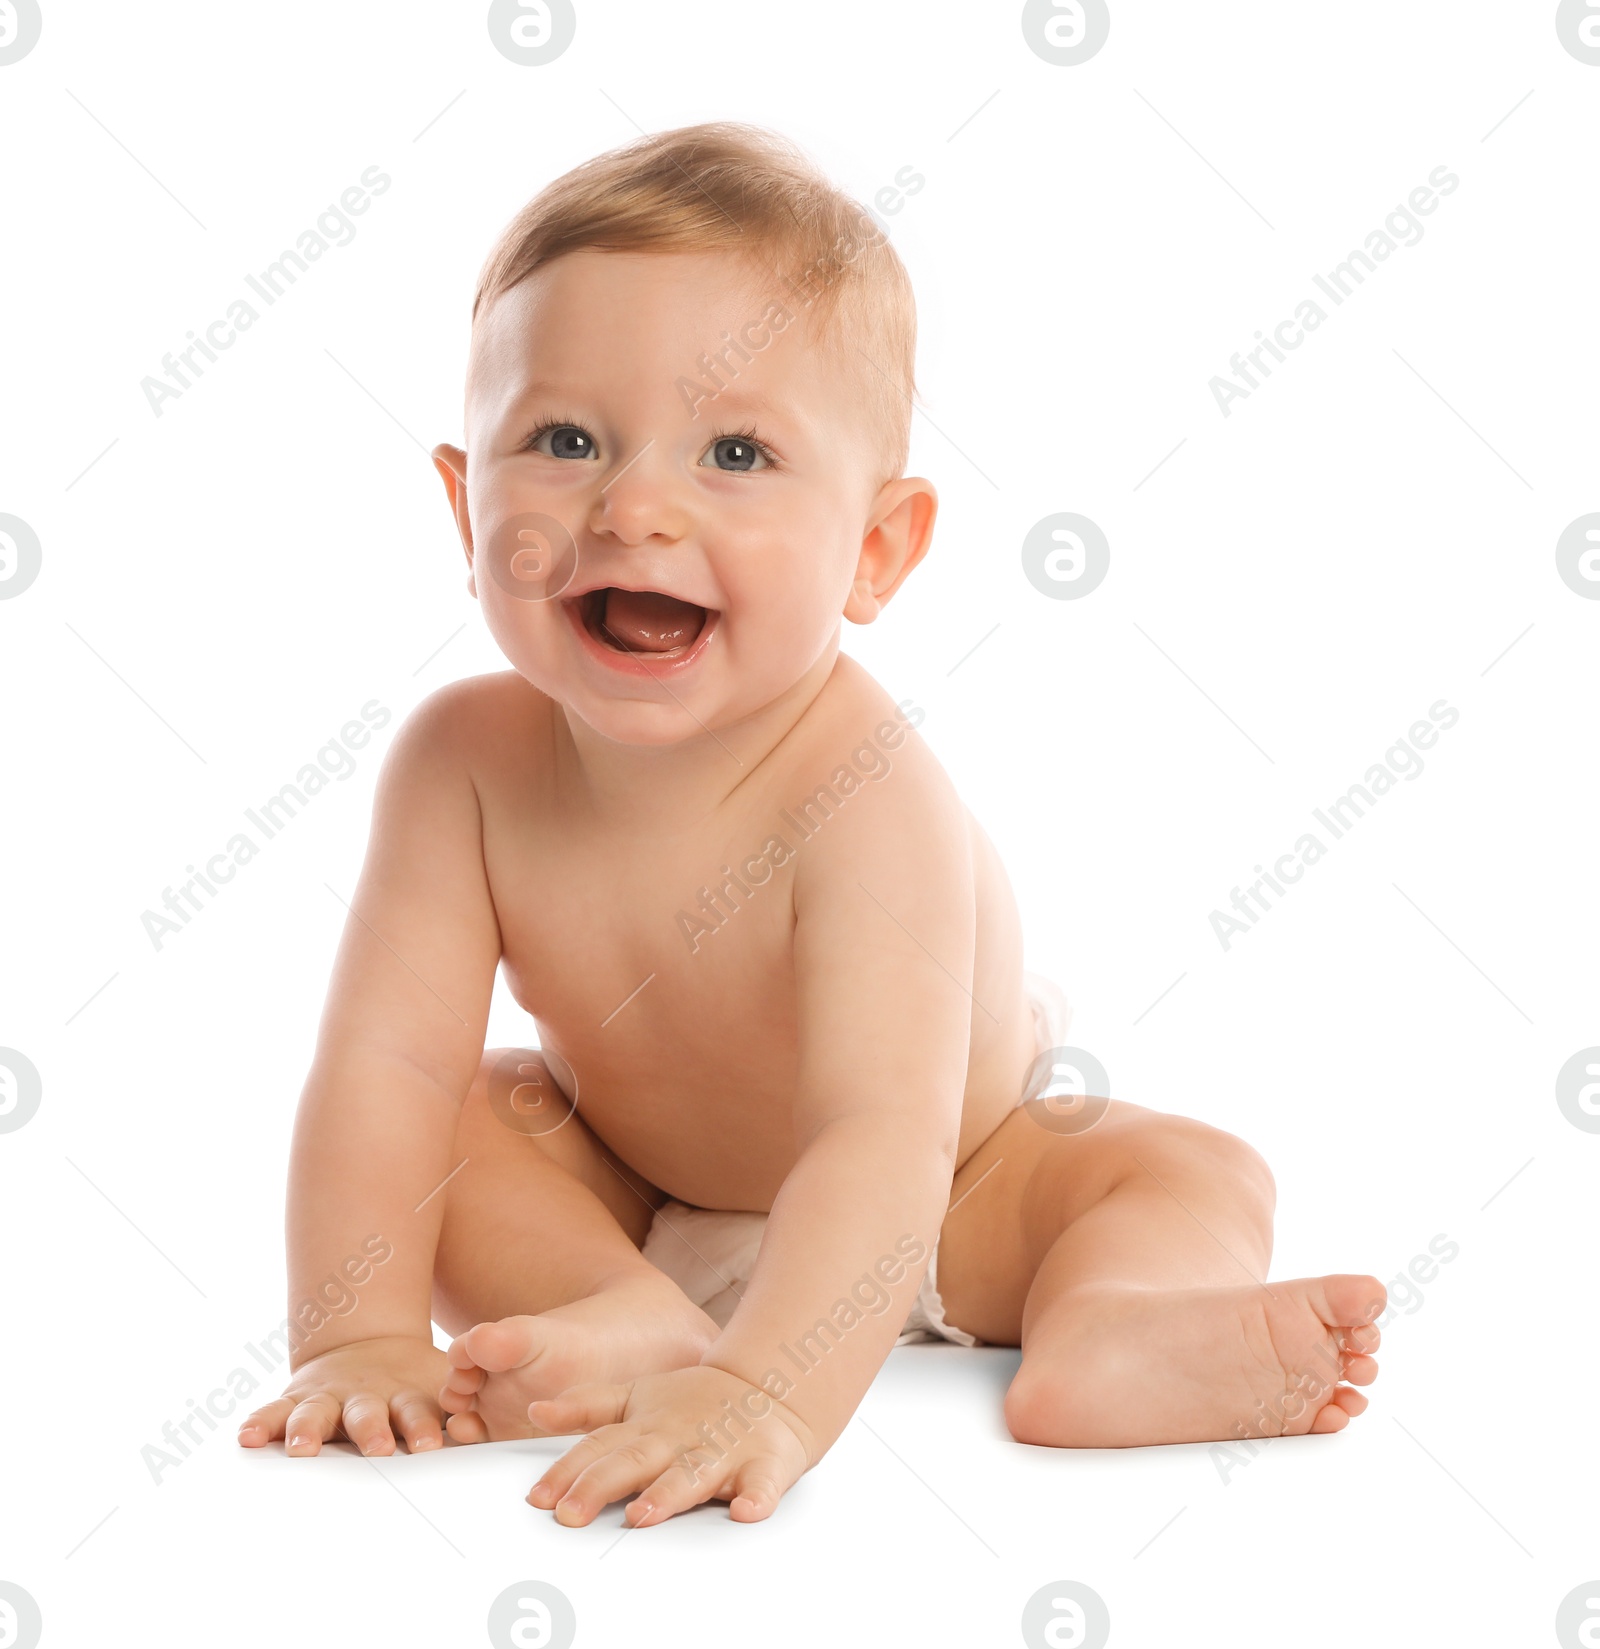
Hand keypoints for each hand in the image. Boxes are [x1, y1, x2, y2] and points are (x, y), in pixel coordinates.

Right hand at [237, 1335, 448, 1456]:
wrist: (368, 1346)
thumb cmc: (411, 1387)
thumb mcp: (441, 1391)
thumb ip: (465, 1419)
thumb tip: (506, 1458)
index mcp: (405, 1397)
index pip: (417, 1414)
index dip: (423, 1428)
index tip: (430, 1446)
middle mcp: (365, 1398)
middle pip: (367, 1414)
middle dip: (371, 1432)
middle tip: (377, 1448)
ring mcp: (329, 1398)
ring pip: (317, 1412)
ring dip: (309, 1430)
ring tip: (300, 1449)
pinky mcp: (298, 1401)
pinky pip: (274, 1410)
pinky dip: (261, 1422)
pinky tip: (244, 1436)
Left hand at [525, 1365, 814, 1527]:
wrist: (770, 1388)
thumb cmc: (694, 1405)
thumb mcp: (636, 1397)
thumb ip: (588, 1407)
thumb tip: (536, 1411)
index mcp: (646, 1427)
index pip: (600, 1447)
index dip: (568, 1471)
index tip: (539, 1498)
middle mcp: (678, 1439)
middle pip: (634, 1461)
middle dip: (601, 1486)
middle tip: (570, 1513)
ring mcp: (721, 1451)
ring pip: (692, 1475)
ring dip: (668, 1494)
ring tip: (643, 1515)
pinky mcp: (764, 1464)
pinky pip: (763, 1484)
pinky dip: (758, 1497)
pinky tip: (747, 1511)